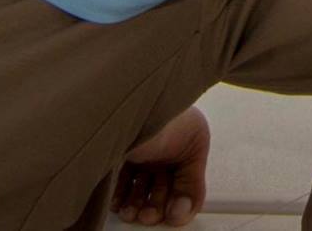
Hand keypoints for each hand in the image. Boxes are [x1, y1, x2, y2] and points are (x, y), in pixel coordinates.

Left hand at [113, 105, 208, 225]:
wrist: (129, 95)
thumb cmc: (165, 107)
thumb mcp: (194, 146)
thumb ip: (193, 183)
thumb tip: (182, 213)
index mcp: (185, 140)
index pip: (185, 180)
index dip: (179, 201)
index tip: (173, 215)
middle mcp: (162, 145)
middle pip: (161, 187)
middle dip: (155, 206)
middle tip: (149, 216)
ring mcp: (139, 148)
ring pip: (139, 187)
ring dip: (136, 205)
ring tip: (131, 212)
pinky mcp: (118, 151)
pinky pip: (120, 180)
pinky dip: (119, 196)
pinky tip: (118, 203)